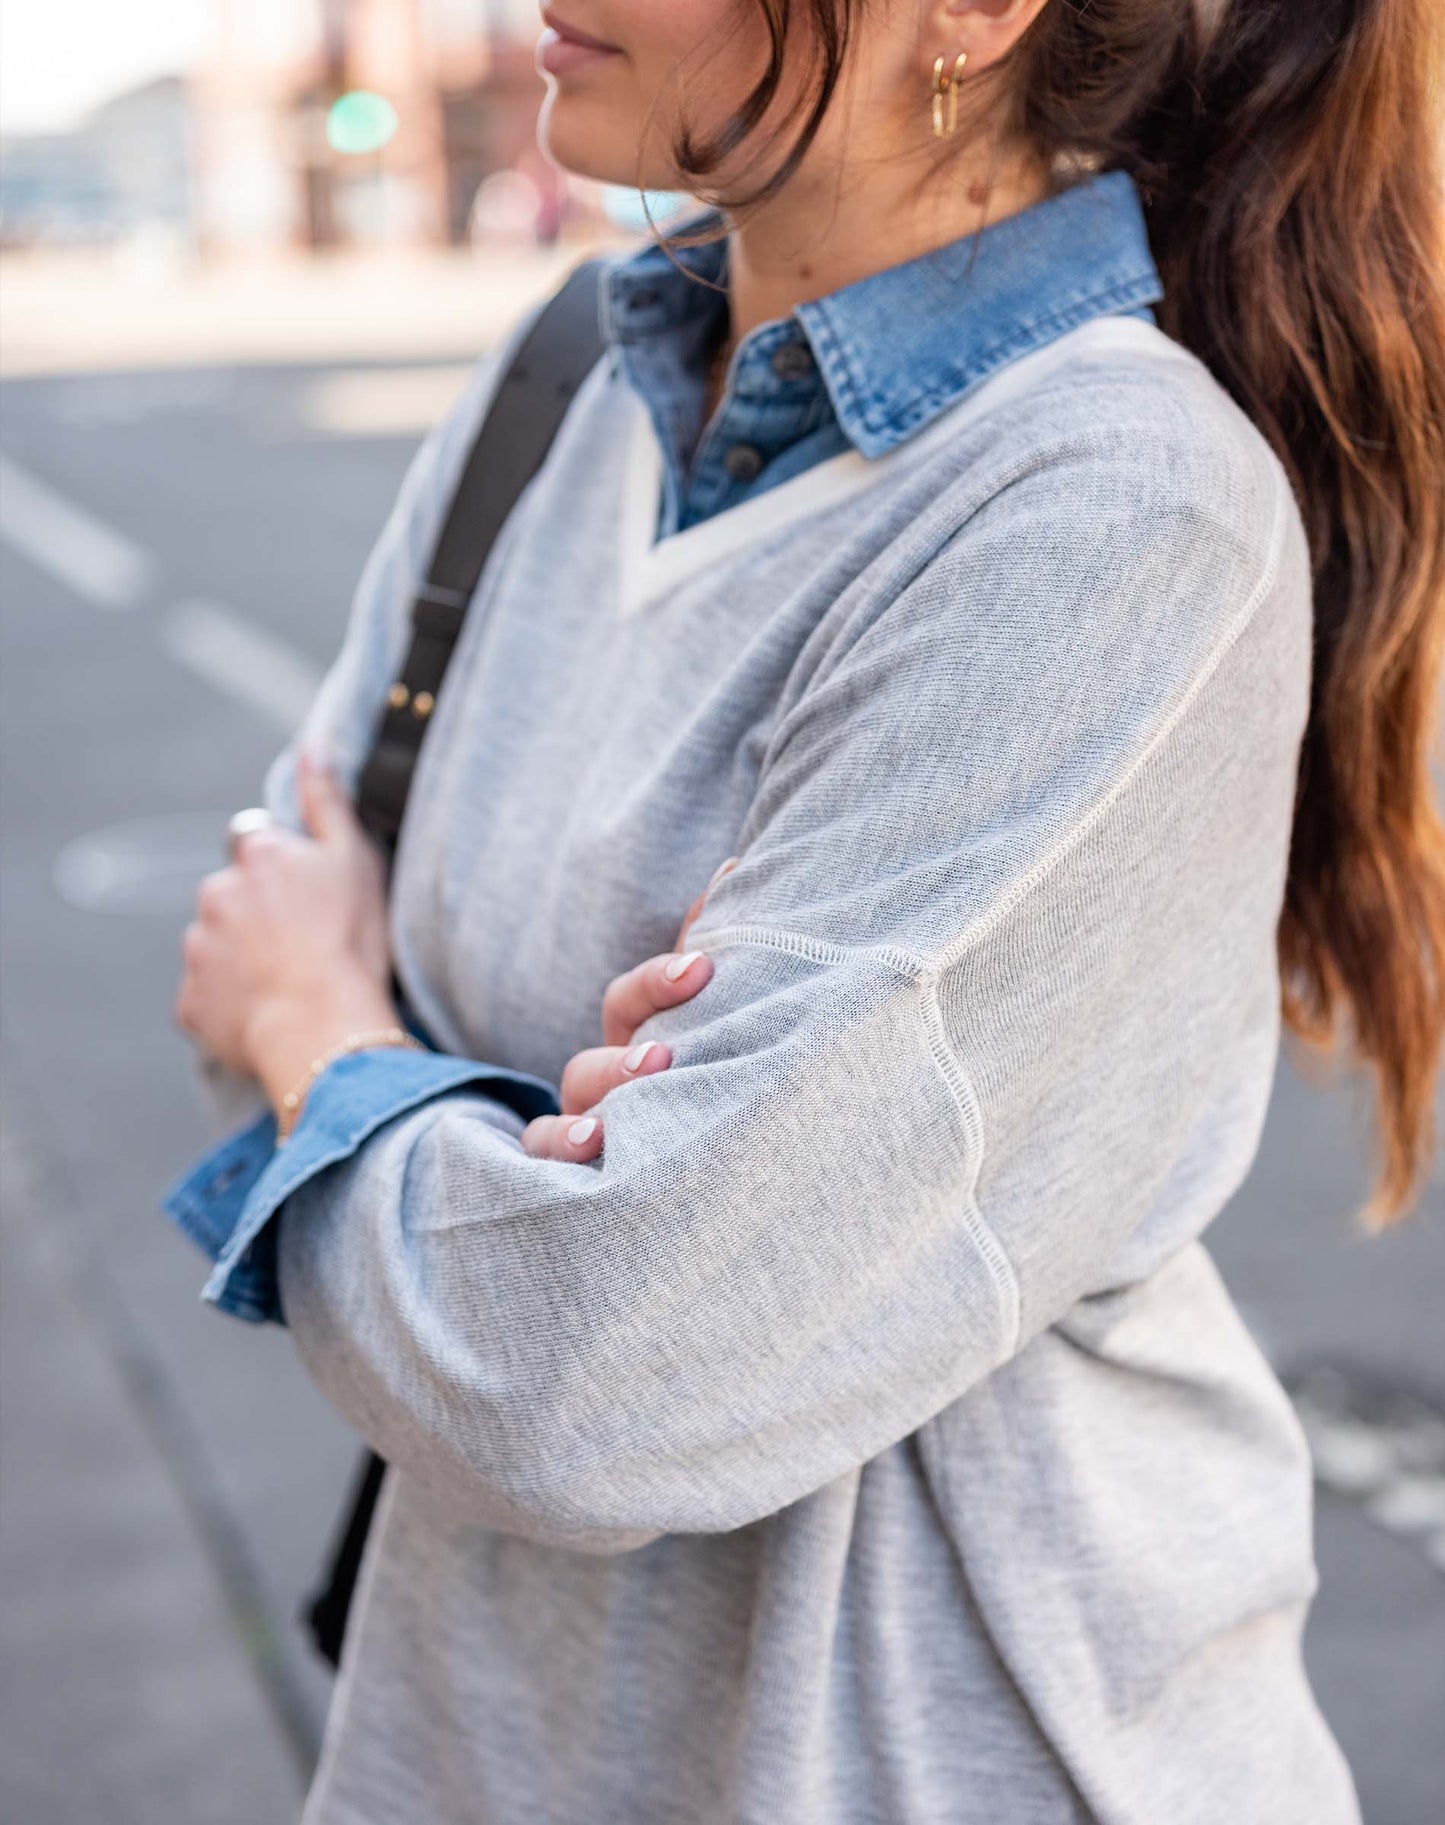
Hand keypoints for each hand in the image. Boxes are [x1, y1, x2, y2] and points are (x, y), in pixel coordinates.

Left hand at [174, 746, 398, 1102]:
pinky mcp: (190, 1002)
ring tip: (289, 984)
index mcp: (255, 855)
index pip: (256, 845)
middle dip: (257, 915)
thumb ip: (327, 799)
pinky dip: (231, 1003)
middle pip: (232, 896)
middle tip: (302, 946)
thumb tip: (313, 744)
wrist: (325, 1028)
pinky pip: (209, 998)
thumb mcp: (354, 858)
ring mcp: (197, 950)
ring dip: (242, 958)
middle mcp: (214, 893)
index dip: (282, 871)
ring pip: (217, 946)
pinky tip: (269, 1012)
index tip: (307, 900)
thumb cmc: (350, 941)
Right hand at [519, 857, 736, 1161]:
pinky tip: (580, 1170)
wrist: (704, 1184)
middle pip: (591, 1068)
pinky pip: (541, 1178)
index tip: (702, 968)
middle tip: (661, 1060)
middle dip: (623, 1063)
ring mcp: (579, 1139)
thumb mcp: (705, 1024)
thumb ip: (710, 955)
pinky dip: (553, 1167)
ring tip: (602, 1134)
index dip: (659, 983)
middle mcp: (601, 1090)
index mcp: (635, 1044)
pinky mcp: (570, 1189)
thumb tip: (731, 868)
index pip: (632, 1003)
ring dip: (576, 1128)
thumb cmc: (701, 1084)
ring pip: (556, 1128)